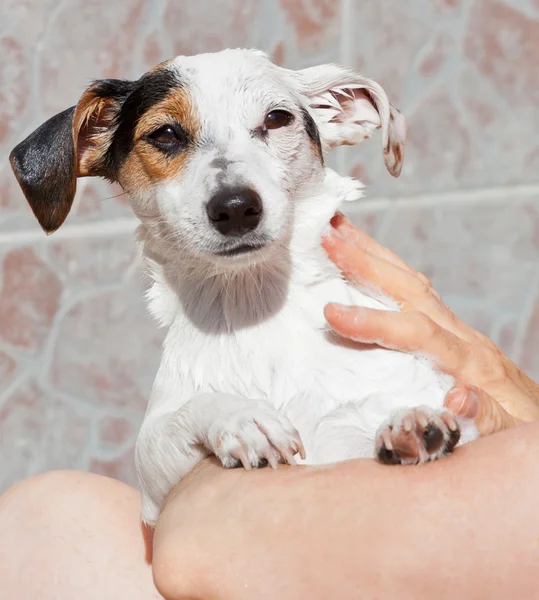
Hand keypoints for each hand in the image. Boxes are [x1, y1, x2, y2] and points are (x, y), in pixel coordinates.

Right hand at [322, 213, 538, 434]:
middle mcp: (463, 337)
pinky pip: (417, 293)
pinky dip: (389, 271)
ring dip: (375, 254)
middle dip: (367, 263)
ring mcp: (458, 331)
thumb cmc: (523, 430)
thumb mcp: (510, 434)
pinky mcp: (452, 333)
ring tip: (341, 231)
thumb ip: (487, 418)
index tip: (332, 313)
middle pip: (412, 290)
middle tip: (328, 240)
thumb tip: (457, 397)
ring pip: (413, 283)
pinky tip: (370, 262)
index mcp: (472, 363)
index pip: (417, 332)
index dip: (375, 321)